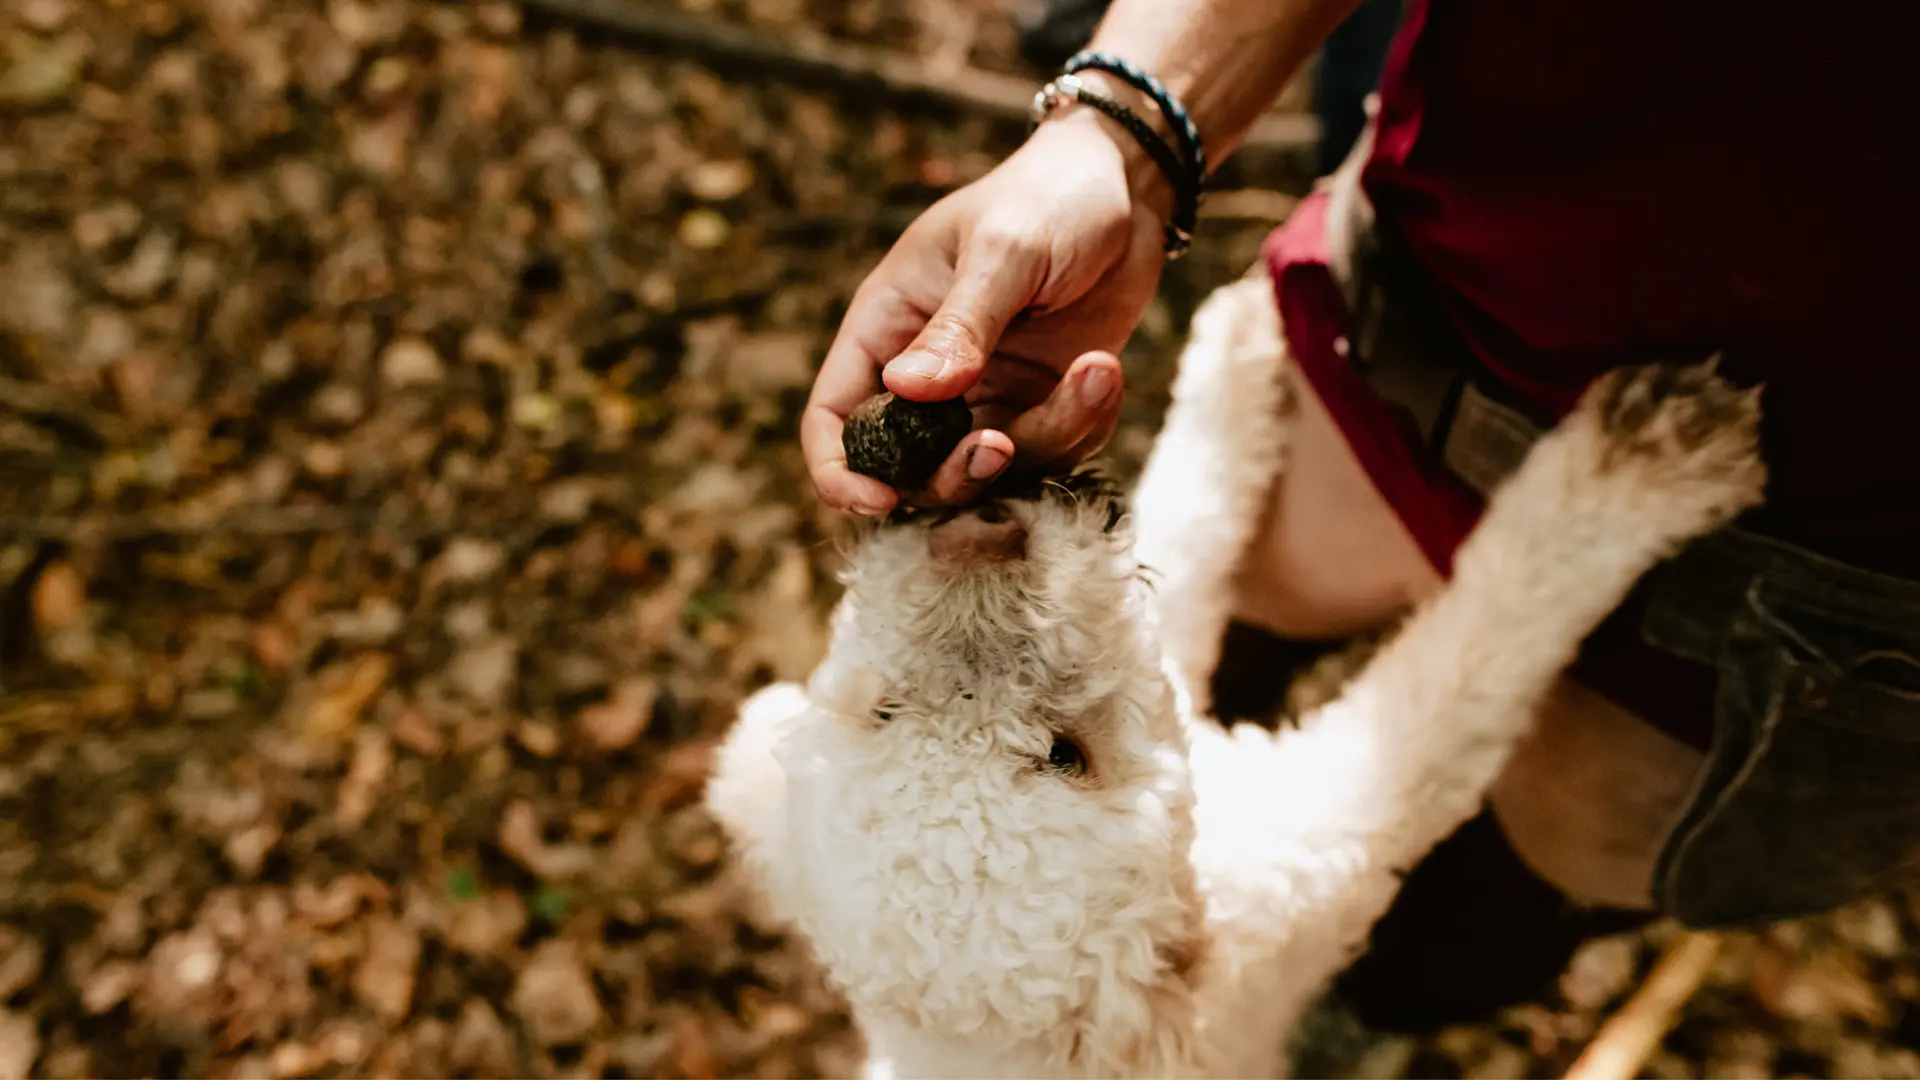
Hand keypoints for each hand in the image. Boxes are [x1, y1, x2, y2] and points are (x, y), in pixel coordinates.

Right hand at [802, 107, 1173, 514]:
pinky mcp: (1041, 404)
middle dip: (954, 475)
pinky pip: (1051, 453)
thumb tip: (910, 391)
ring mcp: (986, 395)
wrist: (1126, 188)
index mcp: (886, 327)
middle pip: (909, 468)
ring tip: (1094, 372)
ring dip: (1043, 443)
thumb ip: (960, 324)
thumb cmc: (1049, 198)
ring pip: (991, 471)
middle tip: (1002, 446)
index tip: (880, 500)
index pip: (833, 417)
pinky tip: (1104, 371)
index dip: (841, 470)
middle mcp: (926, 373)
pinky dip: (1082, 428)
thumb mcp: (1003, 251)